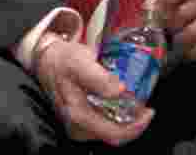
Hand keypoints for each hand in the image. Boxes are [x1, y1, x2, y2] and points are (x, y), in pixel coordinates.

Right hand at [35, 37, 153, 145]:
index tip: (148, 111)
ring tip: (138, 105)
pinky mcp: (81, 118)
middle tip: (146, 108)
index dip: (135, 126)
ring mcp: (78, 123)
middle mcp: (77, 124)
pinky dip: (118, 117)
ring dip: (127, 121)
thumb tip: (120, 90)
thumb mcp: (81, 63)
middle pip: (114, 136)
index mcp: (78, 114)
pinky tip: (124, 105)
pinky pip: (104, 124)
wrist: (48, 59)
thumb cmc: (64, 60)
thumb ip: (99, 78)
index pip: (112, 133)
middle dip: (134, 124)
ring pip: (110, 132)